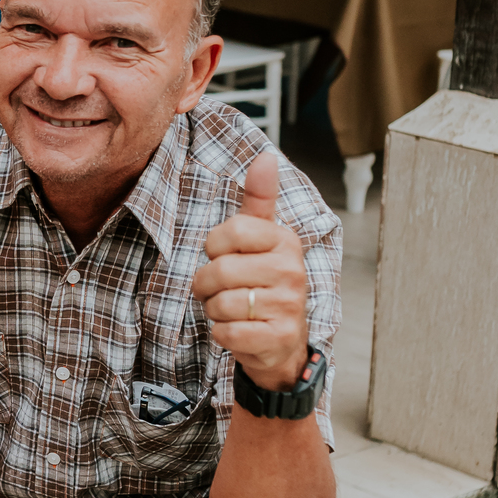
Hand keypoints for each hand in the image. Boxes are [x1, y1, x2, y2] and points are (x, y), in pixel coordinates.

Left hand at [192, 151, 309, 390]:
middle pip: (219, 271)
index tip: (223, 256)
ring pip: (220, 304)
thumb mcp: (260, 238)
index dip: (212, 248)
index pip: (228, 232)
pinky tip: (238, 330)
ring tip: (231, 309)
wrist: (282, 340)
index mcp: (285, 240)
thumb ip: (258, 199)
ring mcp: (289, 306)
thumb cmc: (263, 281)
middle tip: (218, 290)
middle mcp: (292, 270)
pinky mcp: (279, 337)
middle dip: (205, 285)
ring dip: (213, 310)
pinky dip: (222, 334)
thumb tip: (265, 157)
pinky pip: (228, 333)